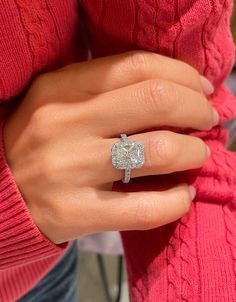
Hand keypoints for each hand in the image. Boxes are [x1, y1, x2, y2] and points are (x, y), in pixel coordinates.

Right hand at [3, 51, 217, 243]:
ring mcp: (70, 170)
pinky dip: (176, 201)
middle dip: (197, 109)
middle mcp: (64, 124)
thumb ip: (105, 90)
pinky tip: (182, 195)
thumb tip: (171, 88)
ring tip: (199, 154)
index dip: (182, 74)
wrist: (1, 191)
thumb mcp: (59, 101)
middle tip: (207, 119)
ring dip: (193, 152)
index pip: (137, 66)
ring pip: (156, 152)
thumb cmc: (39, 142)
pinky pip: (143, 209)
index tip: (201, 89)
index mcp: (60, 88)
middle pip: (156, 102)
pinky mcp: (76, 213)